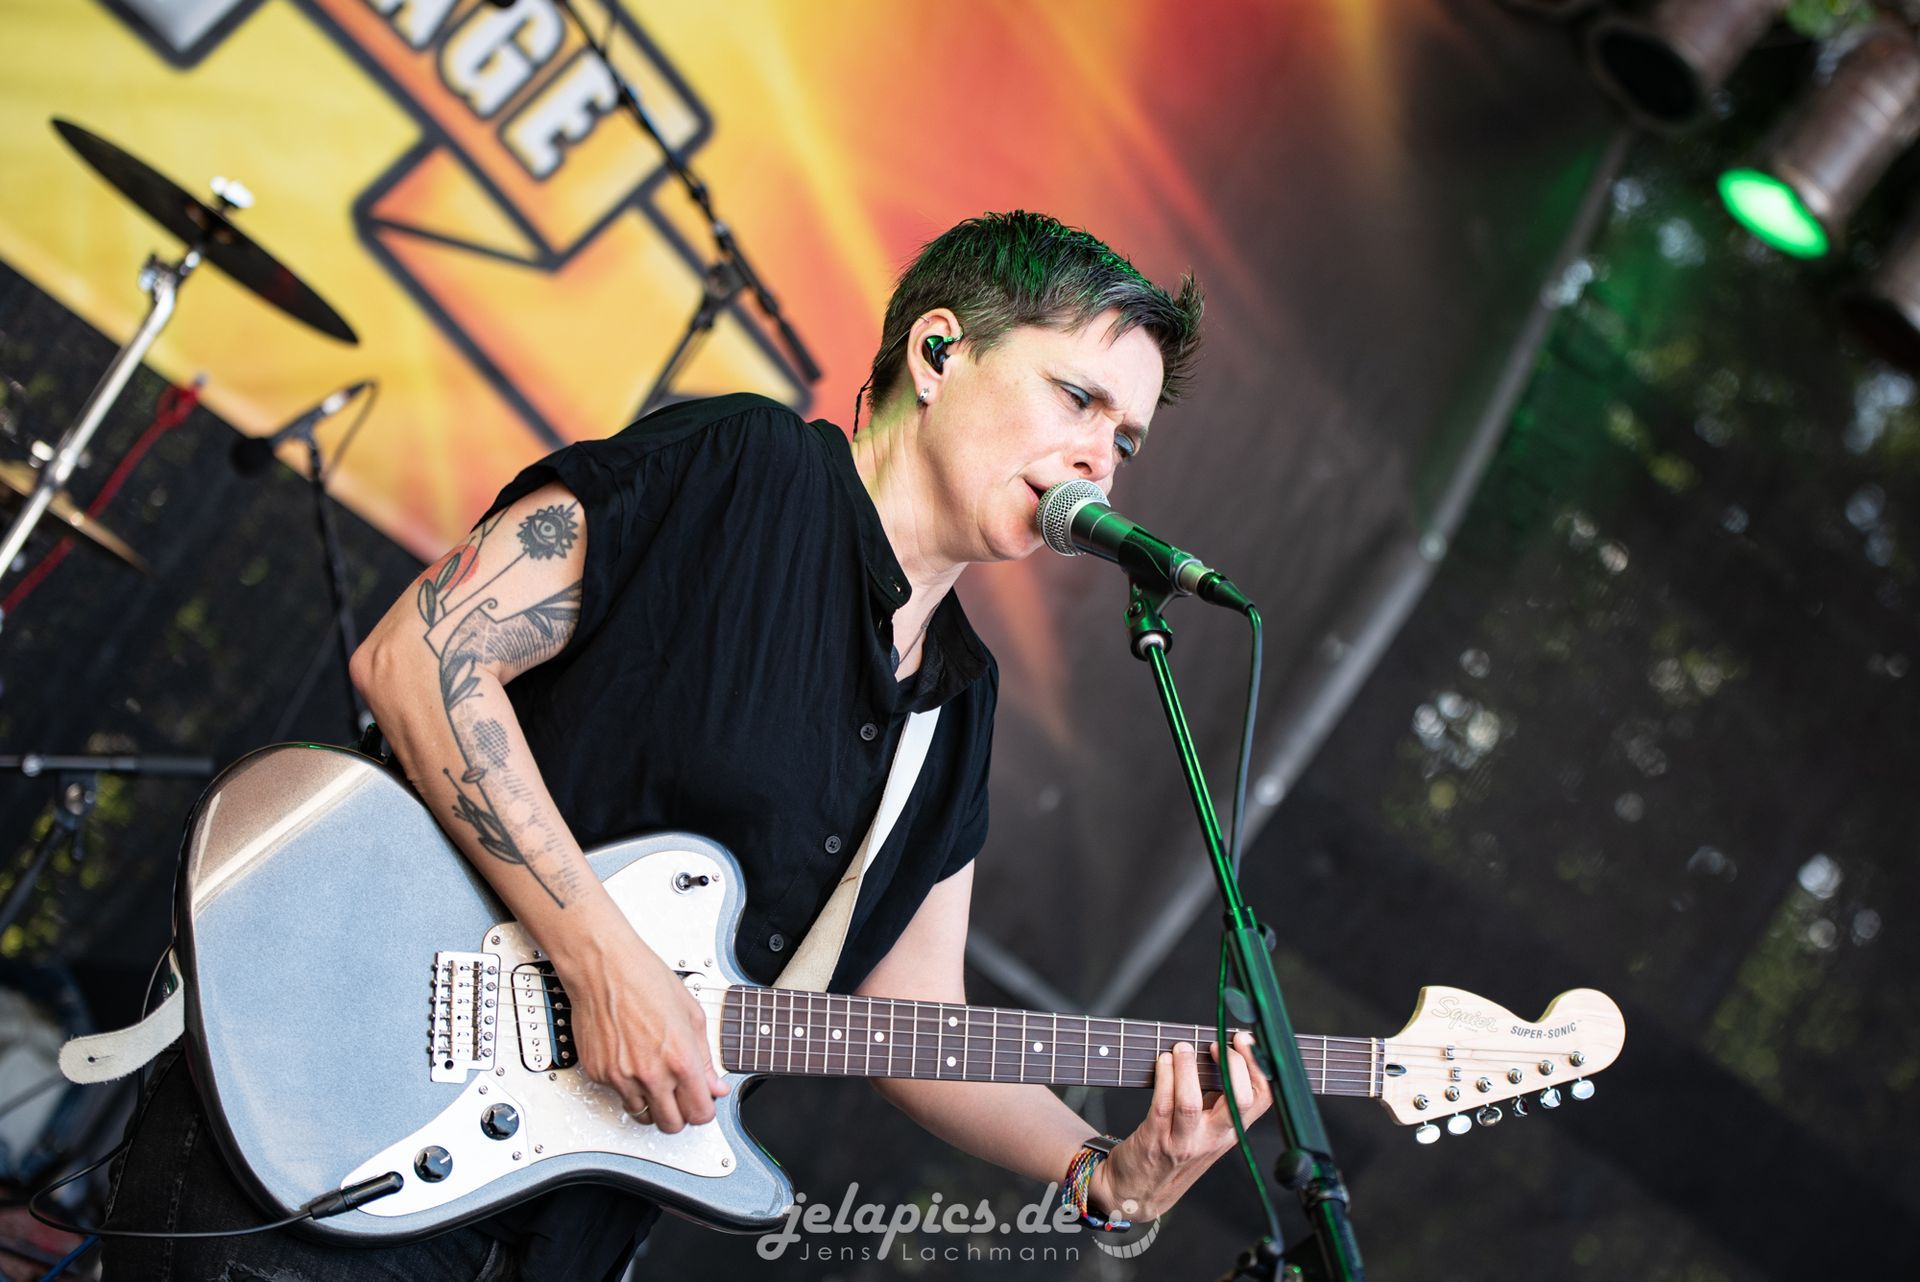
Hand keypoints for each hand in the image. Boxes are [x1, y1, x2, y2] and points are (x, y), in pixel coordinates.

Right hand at [551, 923, 729, 1131]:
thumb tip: (716, 1085)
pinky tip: (631, 1060)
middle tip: (680, 1098)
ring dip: (652, 1104)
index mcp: (680, 1059)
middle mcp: (651, 1074)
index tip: (702, 1102)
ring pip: (643, 1116)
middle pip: (671, 1125)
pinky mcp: (598, 1074)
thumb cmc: (645, 979)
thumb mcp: (690, 1014)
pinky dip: (626, 1086)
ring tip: (655, 1078)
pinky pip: (618, 1095)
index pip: (699, 1113)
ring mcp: (621, 1077)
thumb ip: (706, 1058)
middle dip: (679, 1115)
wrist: (602, 967)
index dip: (704, 1111)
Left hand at [1089, 1031, 1271, 1221]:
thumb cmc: (1174, 1156)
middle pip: (1239, 1101)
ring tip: (1182, 1048)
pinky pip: (1162, 1104)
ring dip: (1187, 1068)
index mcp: (1230, 1133)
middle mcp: (1213, 1139)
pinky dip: (1164, 1077)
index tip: (1243, 1041)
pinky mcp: (1155, 1140)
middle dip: (1232, 1064)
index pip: (1261, 1100)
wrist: (1139, 1193)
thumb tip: (1218, 1057)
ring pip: (1191, 1101)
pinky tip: (1163, 1062)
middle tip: (1218, 1043)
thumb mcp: (1207, 1132)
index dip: (1257, 1067)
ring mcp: (1184, 1142)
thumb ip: (1217, 1101)